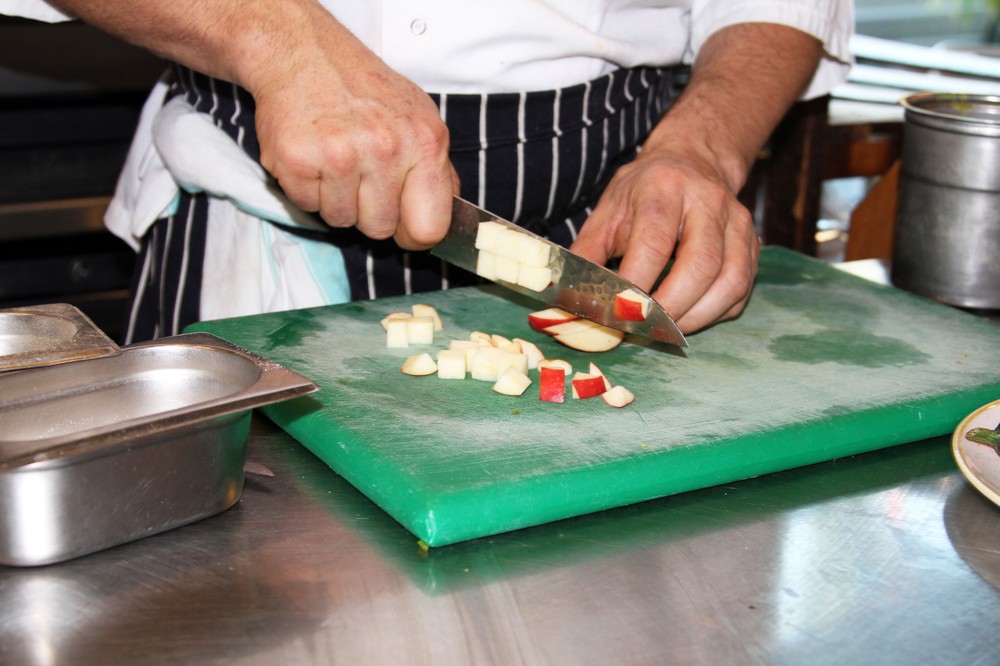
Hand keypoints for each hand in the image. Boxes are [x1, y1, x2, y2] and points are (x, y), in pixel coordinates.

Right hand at [249, 16, 458, 249]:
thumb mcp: (419, 119)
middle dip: (369, 211)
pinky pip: (308, 206)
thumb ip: (436, 170)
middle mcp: (385, 148)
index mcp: (424, 141)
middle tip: (360, 174)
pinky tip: (314, 156)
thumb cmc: (363, 89)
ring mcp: (340, 155)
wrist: (304, 53)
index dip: (413, 233)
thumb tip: (448, 215)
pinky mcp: (298, 161)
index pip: (430, 227)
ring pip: (342, 220)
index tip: (403, 223)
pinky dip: (308, 189)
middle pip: (381, 229)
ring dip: (337, 199)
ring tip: (336, 159)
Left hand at [570, 148, 758, 332]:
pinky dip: (716, 312)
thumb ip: (586, 255)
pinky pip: (741, 289)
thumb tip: (566, 301)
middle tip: (645, 329)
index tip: (618, 313)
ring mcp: (737, 222)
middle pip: (701, 263)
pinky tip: (690, 317)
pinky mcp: (752, 244)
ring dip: (698, 316)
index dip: (637, 284)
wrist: (692, 163)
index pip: (655, 242)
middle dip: (672, 307)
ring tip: (667, 330)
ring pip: (730, 280)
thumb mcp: (607, 212)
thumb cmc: (642, 194)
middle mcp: (708, 200)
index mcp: (663, 187)